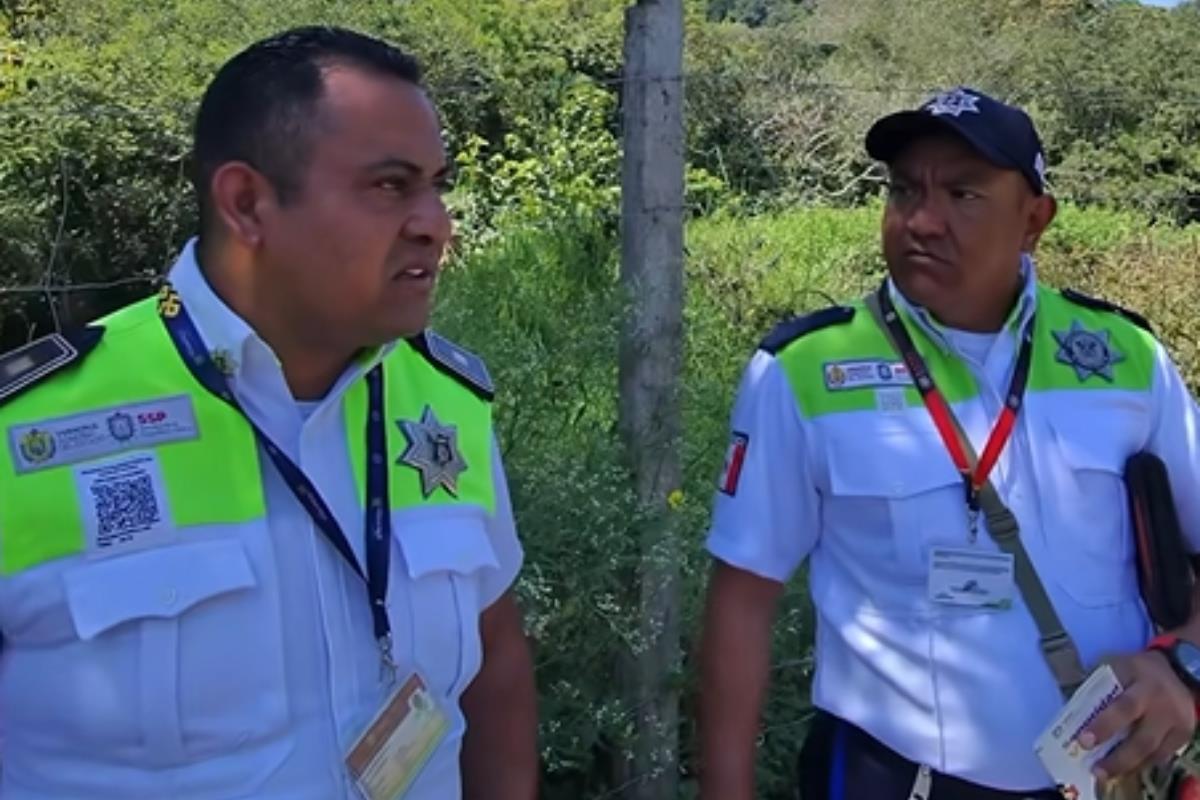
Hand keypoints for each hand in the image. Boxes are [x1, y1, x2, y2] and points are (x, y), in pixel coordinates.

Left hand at [1078, 649, 1195, 781]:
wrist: (1176, 670)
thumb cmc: (1135, 670)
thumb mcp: (1115, 668)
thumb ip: (1098, 689)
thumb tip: (1075, 717)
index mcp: (1142, 683)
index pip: (1123, 707)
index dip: (1104, 726)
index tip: (1084, 742)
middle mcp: (1162, 704)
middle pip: (1142, 738)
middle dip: (1117, 757)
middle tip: (1096, 770)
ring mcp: (1177, 721)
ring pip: (1153, 751)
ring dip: (1128, 765)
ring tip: (1106, 773)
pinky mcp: (1185, 734)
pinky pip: (1163, 755)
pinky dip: (1143, 763)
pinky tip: (1125, 768)